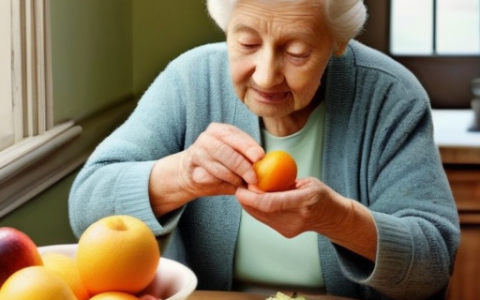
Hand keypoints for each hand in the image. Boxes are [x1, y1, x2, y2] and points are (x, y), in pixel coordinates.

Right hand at [180, 123, 263, 197]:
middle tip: (254, 179)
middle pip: (228, 152)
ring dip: (234, 178)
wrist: (191, 174)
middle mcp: (208, 137)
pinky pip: (209, 177)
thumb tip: (266, 166)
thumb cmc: (220, 165)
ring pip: (219, 167)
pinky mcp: (190, 167)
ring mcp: (198, 150)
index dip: (250, 148)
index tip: (260, 158)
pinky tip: (228, 185)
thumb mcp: (235, 156)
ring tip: (242, 184)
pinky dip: (222, 183)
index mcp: (222, 130)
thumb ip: (248, 158)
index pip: (237, 137)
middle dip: (243, 167)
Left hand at [236, 177, 376, 260]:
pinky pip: (264, 220)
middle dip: (245, 199)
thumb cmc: (320, 194)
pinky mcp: (286, 233)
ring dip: (248, 204)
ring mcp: (291, 228)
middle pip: (262, 211)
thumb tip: (259, 177)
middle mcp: (297, 217)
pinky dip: (256, 209)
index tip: (241, 187)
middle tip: (238, 185)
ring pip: (260, 217)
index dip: (251, 197)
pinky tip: (252, 200)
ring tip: (243, 191)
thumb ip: (284, 182)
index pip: (271, 203)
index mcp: (304, 201)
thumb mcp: (306, 182)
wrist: (333, 217)